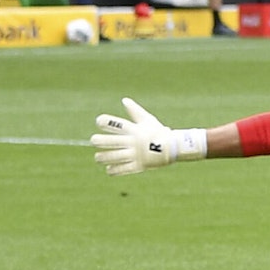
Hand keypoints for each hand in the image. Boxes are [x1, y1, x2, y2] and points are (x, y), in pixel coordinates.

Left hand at [90, 98, 205, 175]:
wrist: (174, 147)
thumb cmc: (158, 132)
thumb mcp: (148, 120)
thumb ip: (135, 111)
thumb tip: (124, 100)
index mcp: (135, 130)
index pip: (117, 124)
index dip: (105, 122)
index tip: (99, 121)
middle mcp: (134, 142)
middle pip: (111, 142)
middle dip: (99, 141)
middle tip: (94, 140)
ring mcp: (136, 154)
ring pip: (114, 157)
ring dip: (103, 157)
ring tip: (98, 157)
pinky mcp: (139, 165)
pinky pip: (123, 169)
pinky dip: (114, 170)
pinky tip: (109, 169)